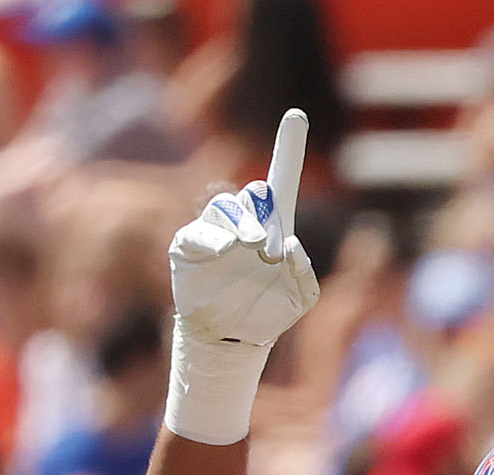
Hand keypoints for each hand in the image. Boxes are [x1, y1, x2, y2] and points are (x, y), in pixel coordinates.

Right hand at [170, 108, 319, 354]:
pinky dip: (211, 237)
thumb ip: (305, 275)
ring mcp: (215, 233)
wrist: (232, 340)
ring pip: (226, 207)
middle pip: (253, 193)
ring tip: (250, 246)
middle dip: (262, 210)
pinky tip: (224, 250)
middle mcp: (244, 223)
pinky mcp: (189, 247)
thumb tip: (289, 247)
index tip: (297, 114)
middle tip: (265, 245)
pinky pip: (198, 232)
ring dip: (241, 223)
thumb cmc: (266, 315)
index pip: (282, 181)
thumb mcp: (299, 299)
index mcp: (273, 228)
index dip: (289, 148)